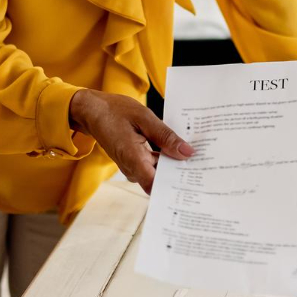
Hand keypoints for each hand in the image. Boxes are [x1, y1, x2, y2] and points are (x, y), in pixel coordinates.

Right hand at [67, 90, 193, 194]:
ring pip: (158, 173)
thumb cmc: (115, 111)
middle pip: (160, 180)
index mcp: (132, 158)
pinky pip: (152, 166)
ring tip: (195, 155)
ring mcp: (131, 167)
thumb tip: (187, 153)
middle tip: (204, 165)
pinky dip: (165, 159)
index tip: (195, 180)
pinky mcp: (133, 162)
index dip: (175, 186)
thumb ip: (166, 137)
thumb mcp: (144, 117)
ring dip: (174, 165)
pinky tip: (178, 149)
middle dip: (180, 173)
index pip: (155, 185)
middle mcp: (131, 168)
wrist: (92, 111)